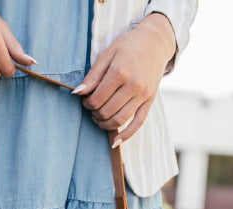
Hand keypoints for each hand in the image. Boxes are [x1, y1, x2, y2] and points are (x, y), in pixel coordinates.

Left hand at [73, 13, 175, 143]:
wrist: (155, 42)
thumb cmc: (127, 47)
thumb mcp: (107, 54)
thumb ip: (92, 75)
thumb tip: (77, 93)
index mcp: (120, 72)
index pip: (97, 99)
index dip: (87, 103)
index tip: (85, 99)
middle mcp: (133, 85)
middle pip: (106, 111)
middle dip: (94, 113)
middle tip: (91, 107)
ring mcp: (143, 95)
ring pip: (119, 120)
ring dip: (104, 124)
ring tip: (98, 118)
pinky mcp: (150, 101)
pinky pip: (137, 124)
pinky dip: (125, 135)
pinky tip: (114, 142)